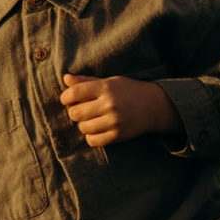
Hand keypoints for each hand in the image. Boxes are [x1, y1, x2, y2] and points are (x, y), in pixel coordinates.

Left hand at [58, 72, 180, 150]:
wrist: (154, 106)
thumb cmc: (128, 91)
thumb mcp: (109, 82)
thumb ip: (86, 81)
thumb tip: (65, 79)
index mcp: (106, 87)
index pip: (74, 93)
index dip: (65, 97)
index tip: (67, 99)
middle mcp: (109, 104)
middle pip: (75, 113)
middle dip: (74, 112)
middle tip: (82, 110)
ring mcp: (114, 121)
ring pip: (83, 128)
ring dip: (83, 124)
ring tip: (91, 119)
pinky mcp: (118, 135)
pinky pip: (93, 141)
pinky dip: (91, 137)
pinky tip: (97, 130)